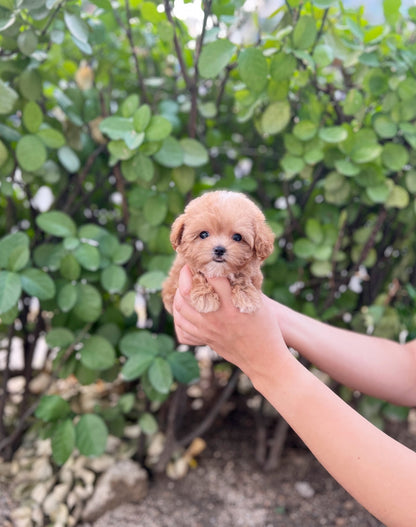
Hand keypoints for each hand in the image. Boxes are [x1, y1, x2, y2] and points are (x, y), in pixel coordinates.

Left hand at [172, 266, 288, 378]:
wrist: (264, 359)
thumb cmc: (266, 328)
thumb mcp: (258, 302)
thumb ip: (243, 286)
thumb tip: (231, 269)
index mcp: (232, 304)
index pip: (212, 277)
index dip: (205, 265)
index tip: (204, 260)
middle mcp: (217, 315)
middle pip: (188, 292)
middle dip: (184, 276)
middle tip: (188, 269)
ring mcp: (208, 328)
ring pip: (181, 307)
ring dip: (179, 293)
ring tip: (184, 286)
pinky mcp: (205, 338)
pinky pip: (182, 325)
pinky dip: (179, 313)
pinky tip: (184, 306)